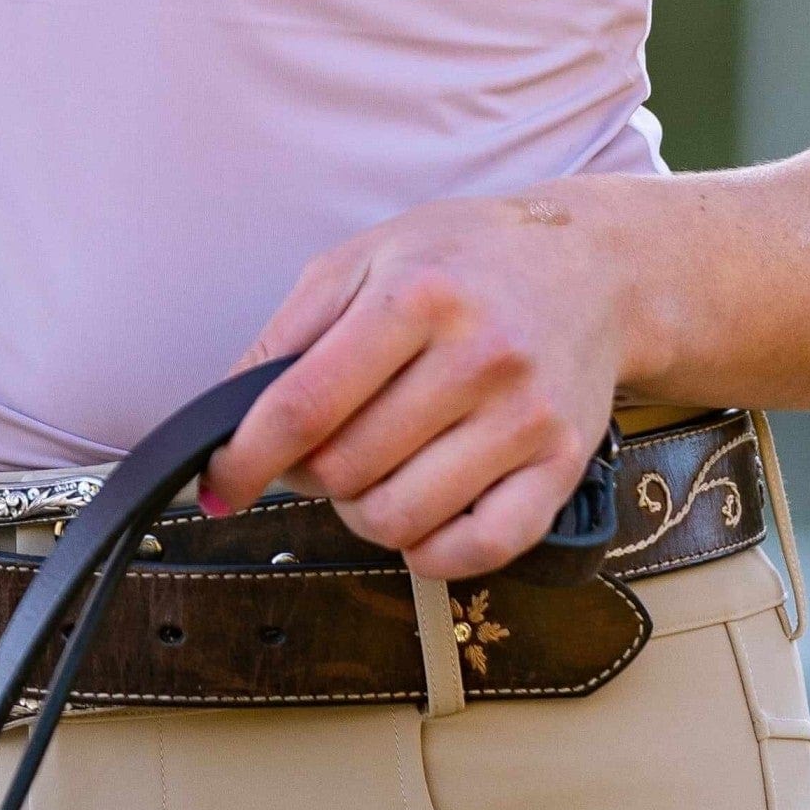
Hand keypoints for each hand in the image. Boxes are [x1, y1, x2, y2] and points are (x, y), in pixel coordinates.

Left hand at [201, 186, 633, 579]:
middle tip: (315, 450)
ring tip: (368, 471)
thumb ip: (291, 330)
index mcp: (416, 296)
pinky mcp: (563, 465)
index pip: (306, 403)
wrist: (591, 266)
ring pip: (402, 517)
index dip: (248, 456)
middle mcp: (477, 357)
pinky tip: (418, 514)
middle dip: (308, 474)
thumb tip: (230, 410)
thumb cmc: (463, 258)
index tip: (218, 484)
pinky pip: (480, 549)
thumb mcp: (364, 258)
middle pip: (348, 467)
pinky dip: (430, 551)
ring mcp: (525, 417)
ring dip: (361, 512)